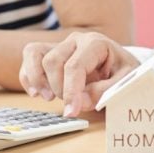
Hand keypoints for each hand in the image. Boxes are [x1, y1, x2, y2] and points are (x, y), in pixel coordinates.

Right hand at [19, 32, 138, 115]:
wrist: (121, 64)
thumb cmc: (124, 73)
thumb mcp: (125, 83)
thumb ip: (105, 92)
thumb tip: (79, 102)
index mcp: (95, 43)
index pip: (75, 66)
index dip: (70, 92)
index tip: (71, 112)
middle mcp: (75, 40)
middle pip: (53, 61)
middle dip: (59, 88)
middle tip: (72, 106)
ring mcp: (61, 44)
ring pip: (36, 54)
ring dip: (37, 79)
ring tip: (48, 97)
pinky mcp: (51, 52)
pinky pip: (30, 56)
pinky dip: (28, 75)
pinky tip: (36, 92)